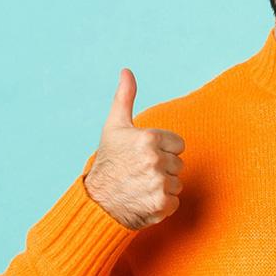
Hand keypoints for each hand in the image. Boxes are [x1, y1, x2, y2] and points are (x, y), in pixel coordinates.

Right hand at [83, 68, 185, 230]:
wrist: (96, 202)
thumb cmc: (108, 161)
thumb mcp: (114, 126)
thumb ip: (125, 97)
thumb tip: (127, 71)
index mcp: (148, 138)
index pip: (178, 144)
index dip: (163, 150)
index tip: (144, 156)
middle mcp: (155, 160)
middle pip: (178, 164)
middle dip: (163, 169)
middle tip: (141, 172)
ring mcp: (159, 183)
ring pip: (178, 183)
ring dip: (163, 187)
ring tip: (141, 186)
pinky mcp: (161, 204)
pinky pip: (175, 202)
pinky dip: (162, 204)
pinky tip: (145, 200)